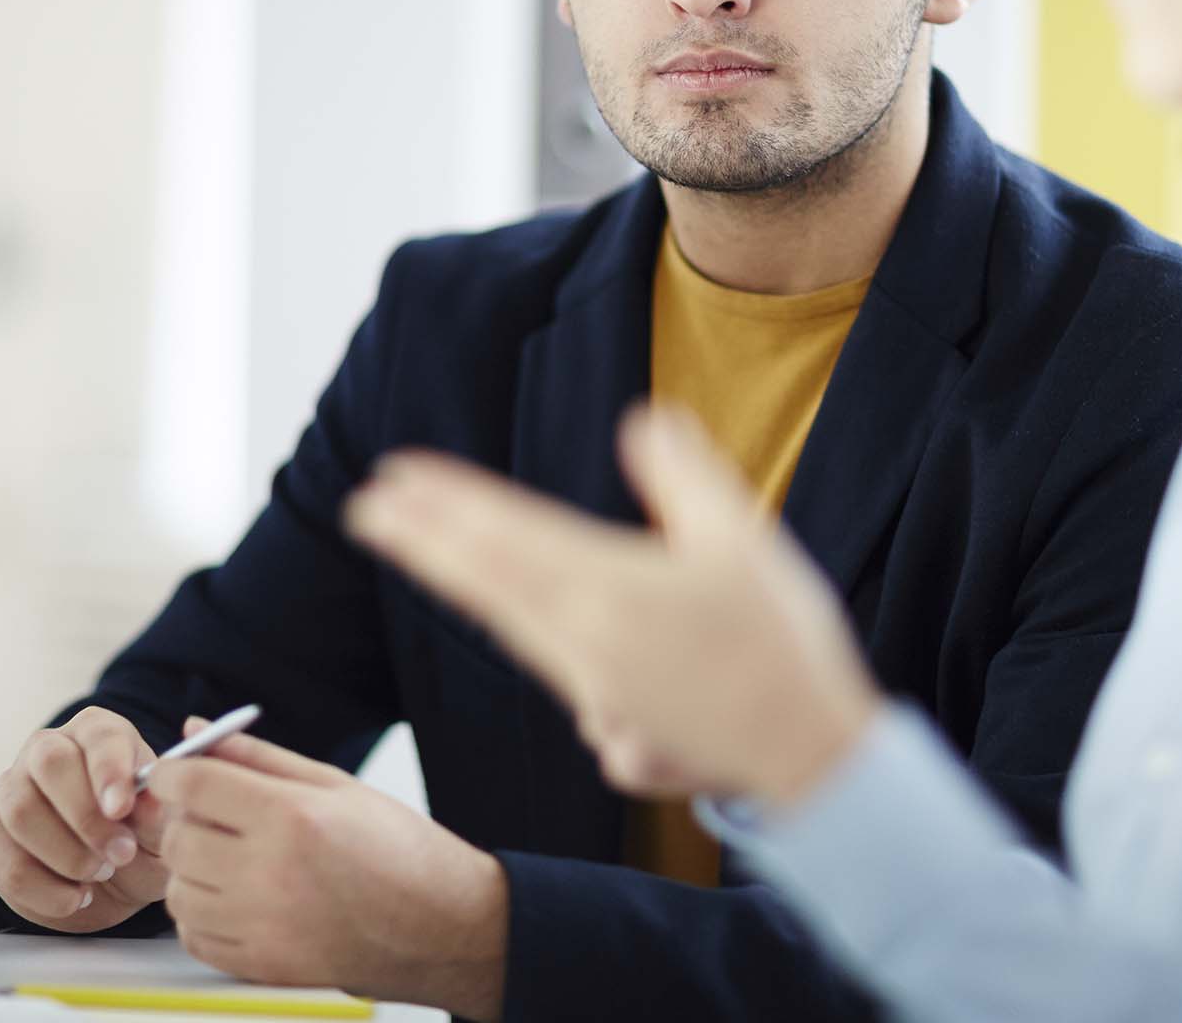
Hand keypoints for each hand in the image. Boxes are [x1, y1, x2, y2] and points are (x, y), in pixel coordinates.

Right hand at [0, 706, 172, 931]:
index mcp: (97, 732)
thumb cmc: (137, 839)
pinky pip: (6, 862)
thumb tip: (150, 806)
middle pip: (49, 763)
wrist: (106, 878)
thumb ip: (158, 816)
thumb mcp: (161, 830)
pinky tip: (76, 896)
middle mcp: (48, 749)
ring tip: (100, 873)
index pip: (99, 735)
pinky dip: (46, 891)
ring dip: (66, 855)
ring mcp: (11, 788)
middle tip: (120, 854)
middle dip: (86, 817)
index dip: (109, 770)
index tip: (122, 809)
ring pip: (21, 812)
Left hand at [148, 720, 507, 1020]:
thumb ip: (257, 756)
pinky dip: (202, 915)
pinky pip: (194, 937)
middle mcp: (271, 874)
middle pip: (177, 839)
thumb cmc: (397, 849)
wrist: (440, 927)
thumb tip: (196, 731)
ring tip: (230, 858)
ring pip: (178, 892)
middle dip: (182, 820)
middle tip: (211, 815)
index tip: (179, 774)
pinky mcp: (262, 966)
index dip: (174, 773)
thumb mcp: (334, 784)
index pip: (193, 787)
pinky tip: (236, 897)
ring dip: (191, 870)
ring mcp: (264, 927)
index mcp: (292, 817)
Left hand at [346, 402, 882, 805]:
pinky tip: (542, 624)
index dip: (443, 503)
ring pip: (513, 631)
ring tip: (425, 550)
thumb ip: (683, 473)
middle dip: (421, 541)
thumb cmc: (782, 644)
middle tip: (366, 509)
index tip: (392, 477)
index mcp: (607, 592)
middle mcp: (583, 647)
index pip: (501, 535)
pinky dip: (542, 642)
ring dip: (467, 586)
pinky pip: (566, 678)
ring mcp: (593, 699)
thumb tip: (640, 420)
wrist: (816, 761)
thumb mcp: (742, 538)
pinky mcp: (615, 736)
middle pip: (484, 584)